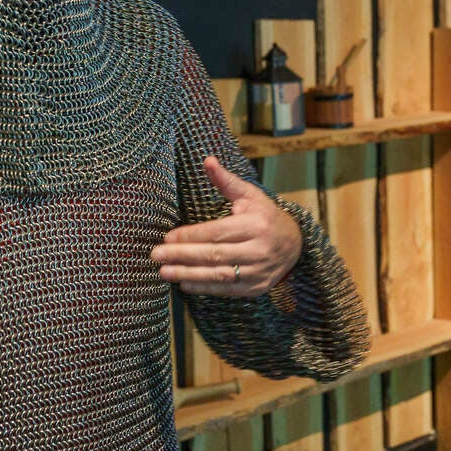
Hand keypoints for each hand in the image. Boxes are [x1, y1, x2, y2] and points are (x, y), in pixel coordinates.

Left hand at [152, 157, 302, 297]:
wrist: (294, 244)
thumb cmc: (265, 216)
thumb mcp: (249, 195)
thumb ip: (226, 181)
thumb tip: (207, 160)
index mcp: (257, 225)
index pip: (217, 232)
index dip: (191, 235)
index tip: (167, 238)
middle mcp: (259, 250)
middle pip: (214, 255)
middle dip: (182, 255)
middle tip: (156, 255)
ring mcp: (258, 271)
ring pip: (218, 275)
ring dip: (188, 274)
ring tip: (163, 271)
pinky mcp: (255, 288)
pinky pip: (225, 289)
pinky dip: (203, 287)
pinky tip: (183, 283)